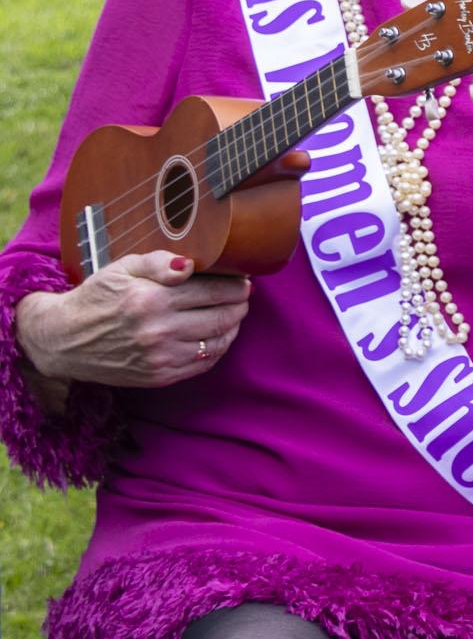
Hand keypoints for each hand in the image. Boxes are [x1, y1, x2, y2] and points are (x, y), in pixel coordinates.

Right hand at [15, 256, 253, 392]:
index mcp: (151, 299)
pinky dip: (218, 347)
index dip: (235, 286)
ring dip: (233, 326)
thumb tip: (190, 264)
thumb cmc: (95, 298)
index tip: (243, 281)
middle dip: (240, 304)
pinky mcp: (160, 376)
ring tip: (233, 313)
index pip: (213, 292)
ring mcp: (161, 357)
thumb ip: (158, 262)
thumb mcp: (120, 269)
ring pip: (218, 342)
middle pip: (222, 317)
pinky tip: (217, 335)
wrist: (63, 339)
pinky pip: (204, 363)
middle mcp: (158, 331)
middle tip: (243, 296)